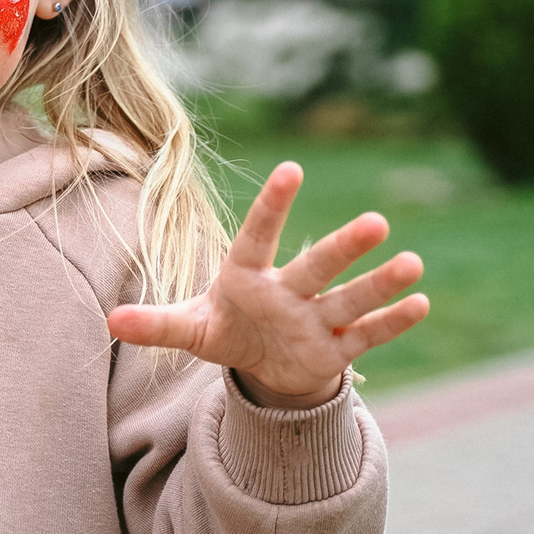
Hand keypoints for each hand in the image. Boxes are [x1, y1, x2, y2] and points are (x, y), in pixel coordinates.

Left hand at [105, 162, 427, 407]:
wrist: (260, 365)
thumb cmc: (225, 330)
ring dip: (380, 284)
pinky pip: (367, 334)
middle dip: (344, 247)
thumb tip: (111, 322)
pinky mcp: (335, 348)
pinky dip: (392, 322)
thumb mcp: (189, 329)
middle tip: (377, 223)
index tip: (290, 168)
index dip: (272, 206)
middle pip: (317, 266)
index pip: (258, 236)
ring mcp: (316, 318)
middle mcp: (288, 290)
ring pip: (350, 298)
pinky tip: (421, 302)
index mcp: (247, 276)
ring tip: (412, 263)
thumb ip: (155, 324)